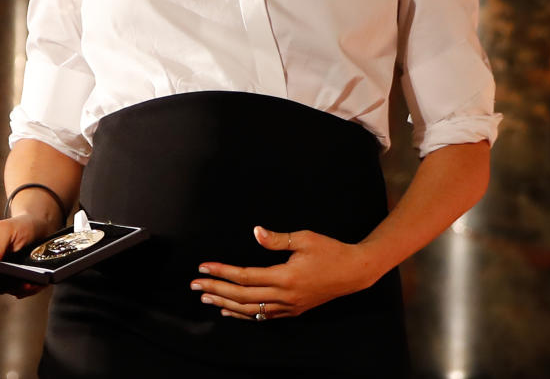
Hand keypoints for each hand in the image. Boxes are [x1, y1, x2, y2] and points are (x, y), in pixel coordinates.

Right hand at [0, 214, 47, 298]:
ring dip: (21, 287)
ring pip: (11, 291)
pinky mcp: (25, 281)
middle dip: (4, 283)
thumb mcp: (5, 229)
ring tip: (31, 280)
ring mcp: (10, 278)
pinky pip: (27, 290)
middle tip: (17, 278)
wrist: (42, 225)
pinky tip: (39, 280)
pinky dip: (33, 287)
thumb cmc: (19, 226)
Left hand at [190, 226, 384, 319]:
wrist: (354, 272)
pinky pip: (263, 315)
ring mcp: (289, 306)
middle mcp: (284, 296)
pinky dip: (243, 314)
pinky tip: (229, 311)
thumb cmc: (331, 250)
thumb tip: (255, 232)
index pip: (245, 276)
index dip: (222, 271)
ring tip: (206, 298)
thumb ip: (277, 239)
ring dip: (225, 303)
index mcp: (285, 277)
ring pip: (250, 310)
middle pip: (242, 296)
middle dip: (216, 289)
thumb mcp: (305, 238)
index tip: (204, 266)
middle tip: (195, 285)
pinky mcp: (294, 309)